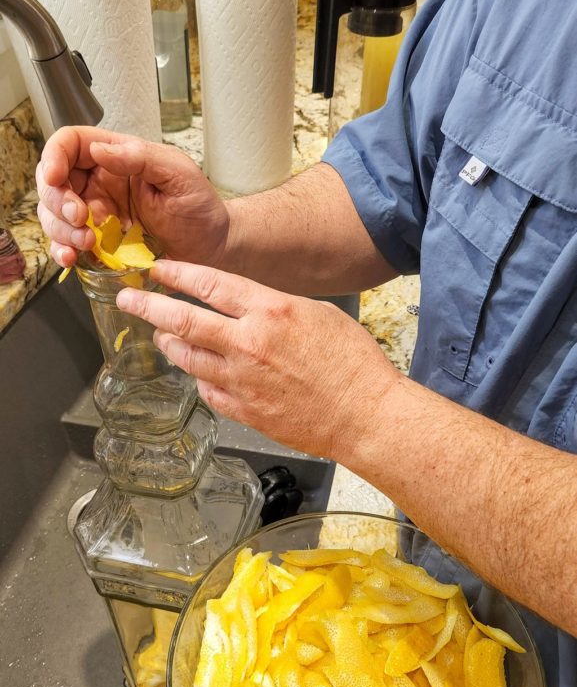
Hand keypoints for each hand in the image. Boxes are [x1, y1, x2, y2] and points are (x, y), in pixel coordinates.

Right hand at [36, 126, 228, 269]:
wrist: (213, 248)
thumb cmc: (201, 208)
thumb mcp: (178, 173)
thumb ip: (140, 157)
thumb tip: (101, 150)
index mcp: (116, 157)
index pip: (71, 143)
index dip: (54, 156)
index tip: (56, 178)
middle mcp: (101, 183)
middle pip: (53, 181)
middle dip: (58, 201)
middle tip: (80, 218)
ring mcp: (97, 214)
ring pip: (55, 215)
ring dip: (61, 230)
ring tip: (87, 243)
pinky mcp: (99, 244)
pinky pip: (68, 244)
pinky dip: (63, 251)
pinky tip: (72, 258)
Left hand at [116, 260, 401, 459]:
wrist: (366, 416)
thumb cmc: (354, 365)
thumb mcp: (319, 314)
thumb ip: (274, 308)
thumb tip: (247, 307)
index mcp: (271, 311)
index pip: (211, 285)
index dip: (179, 275)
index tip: (159, 270)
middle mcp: (249, 344)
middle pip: (184, 320)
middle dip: (149, 307)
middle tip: (128, 301)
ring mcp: (243, 380)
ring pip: (188, 358)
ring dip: (170, 344)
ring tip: (161, 337)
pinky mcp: (245, 411)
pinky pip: (207, 390)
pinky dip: (200, 378)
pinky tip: (199, 372)